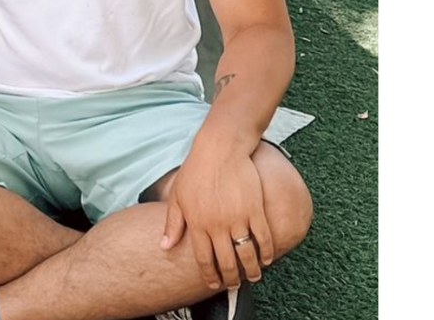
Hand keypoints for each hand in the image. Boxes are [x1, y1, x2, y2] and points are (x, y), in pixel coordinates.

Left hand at [160, 147, 272, 290]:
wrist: (220, 148)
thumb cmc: (196, 170)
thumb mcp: (178, 197)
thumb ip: (173, 224)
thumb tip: (165, 246)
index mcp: (197, 224)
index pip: (203, 259)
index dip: (209, 275)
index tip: (213, 284)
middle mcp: (217, 225)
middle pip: (226, 261)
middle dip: (231, 278)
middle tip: (234, 286)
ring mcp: (238, 218)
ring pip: (247, 253)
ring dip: (251, 270)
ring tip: (253, 277)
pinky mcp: (255, 209)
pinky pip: (264, 237)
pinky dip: (267, 251)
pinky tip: (267, 258)